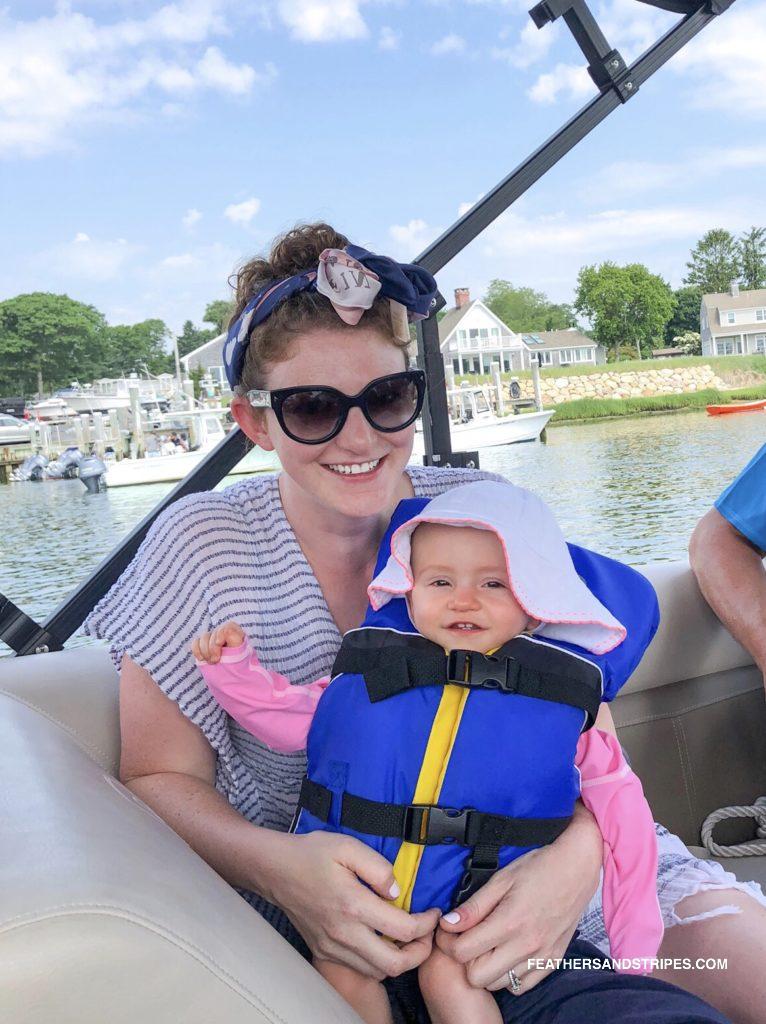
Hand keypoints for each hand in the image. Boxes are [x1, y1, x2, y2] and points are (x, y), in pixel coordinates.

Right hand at [191, 621, 245, 663]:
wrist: (232, 674)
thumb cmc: (238, 664)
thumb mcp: (240, 655)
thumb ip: (235, 646)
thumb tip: (222, 642)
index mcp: (236, 633)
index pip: (227, 627)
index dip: (220, 635)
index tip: (220, 645)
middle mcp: (223, 632)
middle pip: (213, 633)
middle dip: (212, 648)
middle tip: (216, 660)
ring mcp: (212, 637)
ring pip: (204, 637)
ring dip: (205, 652)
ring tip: (211, 662)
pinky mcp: (203, 644)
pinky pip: (195, 642)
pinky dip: (197, 651)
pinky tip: (202, 659)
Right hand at [265, 831, 439, 978]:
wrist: (275, 869)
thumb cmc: (311, 853)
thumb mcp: (347, 846)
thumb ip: (378, 867)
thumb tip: (397, 891)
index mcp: (353, 905)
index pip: (404, 929)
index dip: (427, 924)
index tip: (433, 912)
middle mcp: (343, 933)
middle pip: (395, 964)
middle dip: (420, 952)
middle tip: (427, 934)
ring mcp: (332, 946)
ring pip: (378, 972)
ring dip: (399, 959)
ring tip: (408, 938)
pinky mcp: (324, 951)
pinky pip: (359, 967)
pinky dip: (377, 961)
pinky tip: (382, 939)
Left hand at [436, 807, 601, 994]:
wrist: (577, 869)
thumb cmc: (538, 868)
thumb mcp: (501, 879)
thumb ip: (474, 906)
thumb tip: (449, 923)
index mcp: (509, 921)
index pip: (463, 951)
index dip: (448, 942)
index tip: (448, 930)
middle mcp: (526, 945)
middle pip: (477, 977)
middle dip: (465, 960)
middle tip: (466, 939)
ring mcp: (541, 956)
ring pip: (499, 984)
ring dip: (487, 969)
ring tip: (488, 945)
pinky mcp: (553, 961)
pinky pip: (523, 986)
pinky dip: (510, 975)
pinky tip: (507, 954)